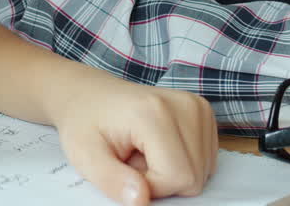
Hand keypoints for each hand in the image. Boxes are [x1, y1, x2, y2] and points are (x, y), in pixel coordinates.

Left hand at [50, 77, 217, 205]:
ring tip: (143, 150)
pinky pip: (204, 159)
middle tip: (133, 158)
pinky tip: (158, 146)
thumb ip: (112, 180)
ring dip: (171, 170)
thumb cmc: (86, 122)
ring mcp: (197, 107)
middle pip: (194, 176)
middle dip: (162, 179)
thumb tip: (141, 200)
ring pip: (202, 170)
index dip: (152, 186)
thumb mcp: (85, 155)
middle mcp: (183, 105)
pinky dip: (181, 160)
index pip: (178, 177)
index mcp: (154, 113)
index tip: (127, 169)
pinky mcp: (203, 112)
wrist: (90, 94)